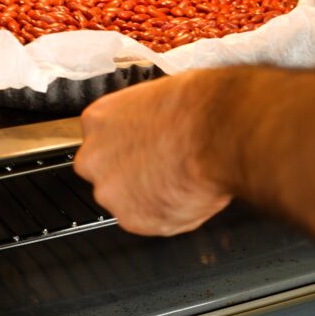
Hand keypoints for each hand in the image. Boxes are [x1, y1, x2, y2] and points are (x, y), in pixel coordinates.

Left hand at [75, 71, 232, 235]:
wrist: (219, 134)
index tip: (144, 147)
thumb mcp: (159, 95)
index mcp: (98, 120)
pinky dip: (166, 213)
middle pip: (105, 171)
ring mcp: (110, 191)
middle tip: (161, 166)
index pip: (102, 139)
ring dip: (146, 195)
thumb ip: (141, 120)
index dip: (128, 146)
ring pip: (125, 199)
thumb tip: (152, 128)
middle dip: (130, 173)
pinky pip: (148, 220)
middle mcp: (94, 158)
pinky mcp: (132, 219)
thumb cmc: (198, 109)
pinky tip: (185, 193)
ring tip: (179, 179)